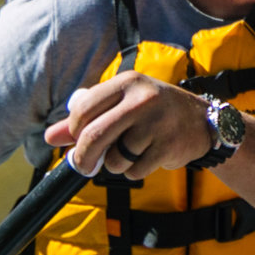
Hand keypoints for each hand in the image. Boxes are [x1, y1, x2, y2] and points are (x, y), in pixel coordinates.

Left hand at [44, 71, 210, 178]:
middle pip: (94, 136)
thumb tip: (50, 137)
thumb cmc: (155, 112)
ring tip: (133, 152)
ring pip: (115, 158)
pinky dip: (135, 171)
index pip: (84, 109)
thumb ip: (87, 119)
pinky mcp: (168, 147)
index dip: (74, 130)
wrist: (203, 122)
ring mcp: (157, 124)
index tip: (77, 140)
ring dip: (117, 164)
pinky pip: (135, 171)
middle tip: (84, 166)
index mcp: (127, 83)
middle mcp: (142, 99)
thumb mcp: (123, 105)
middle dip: (83, 158)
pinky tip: (148, 158)